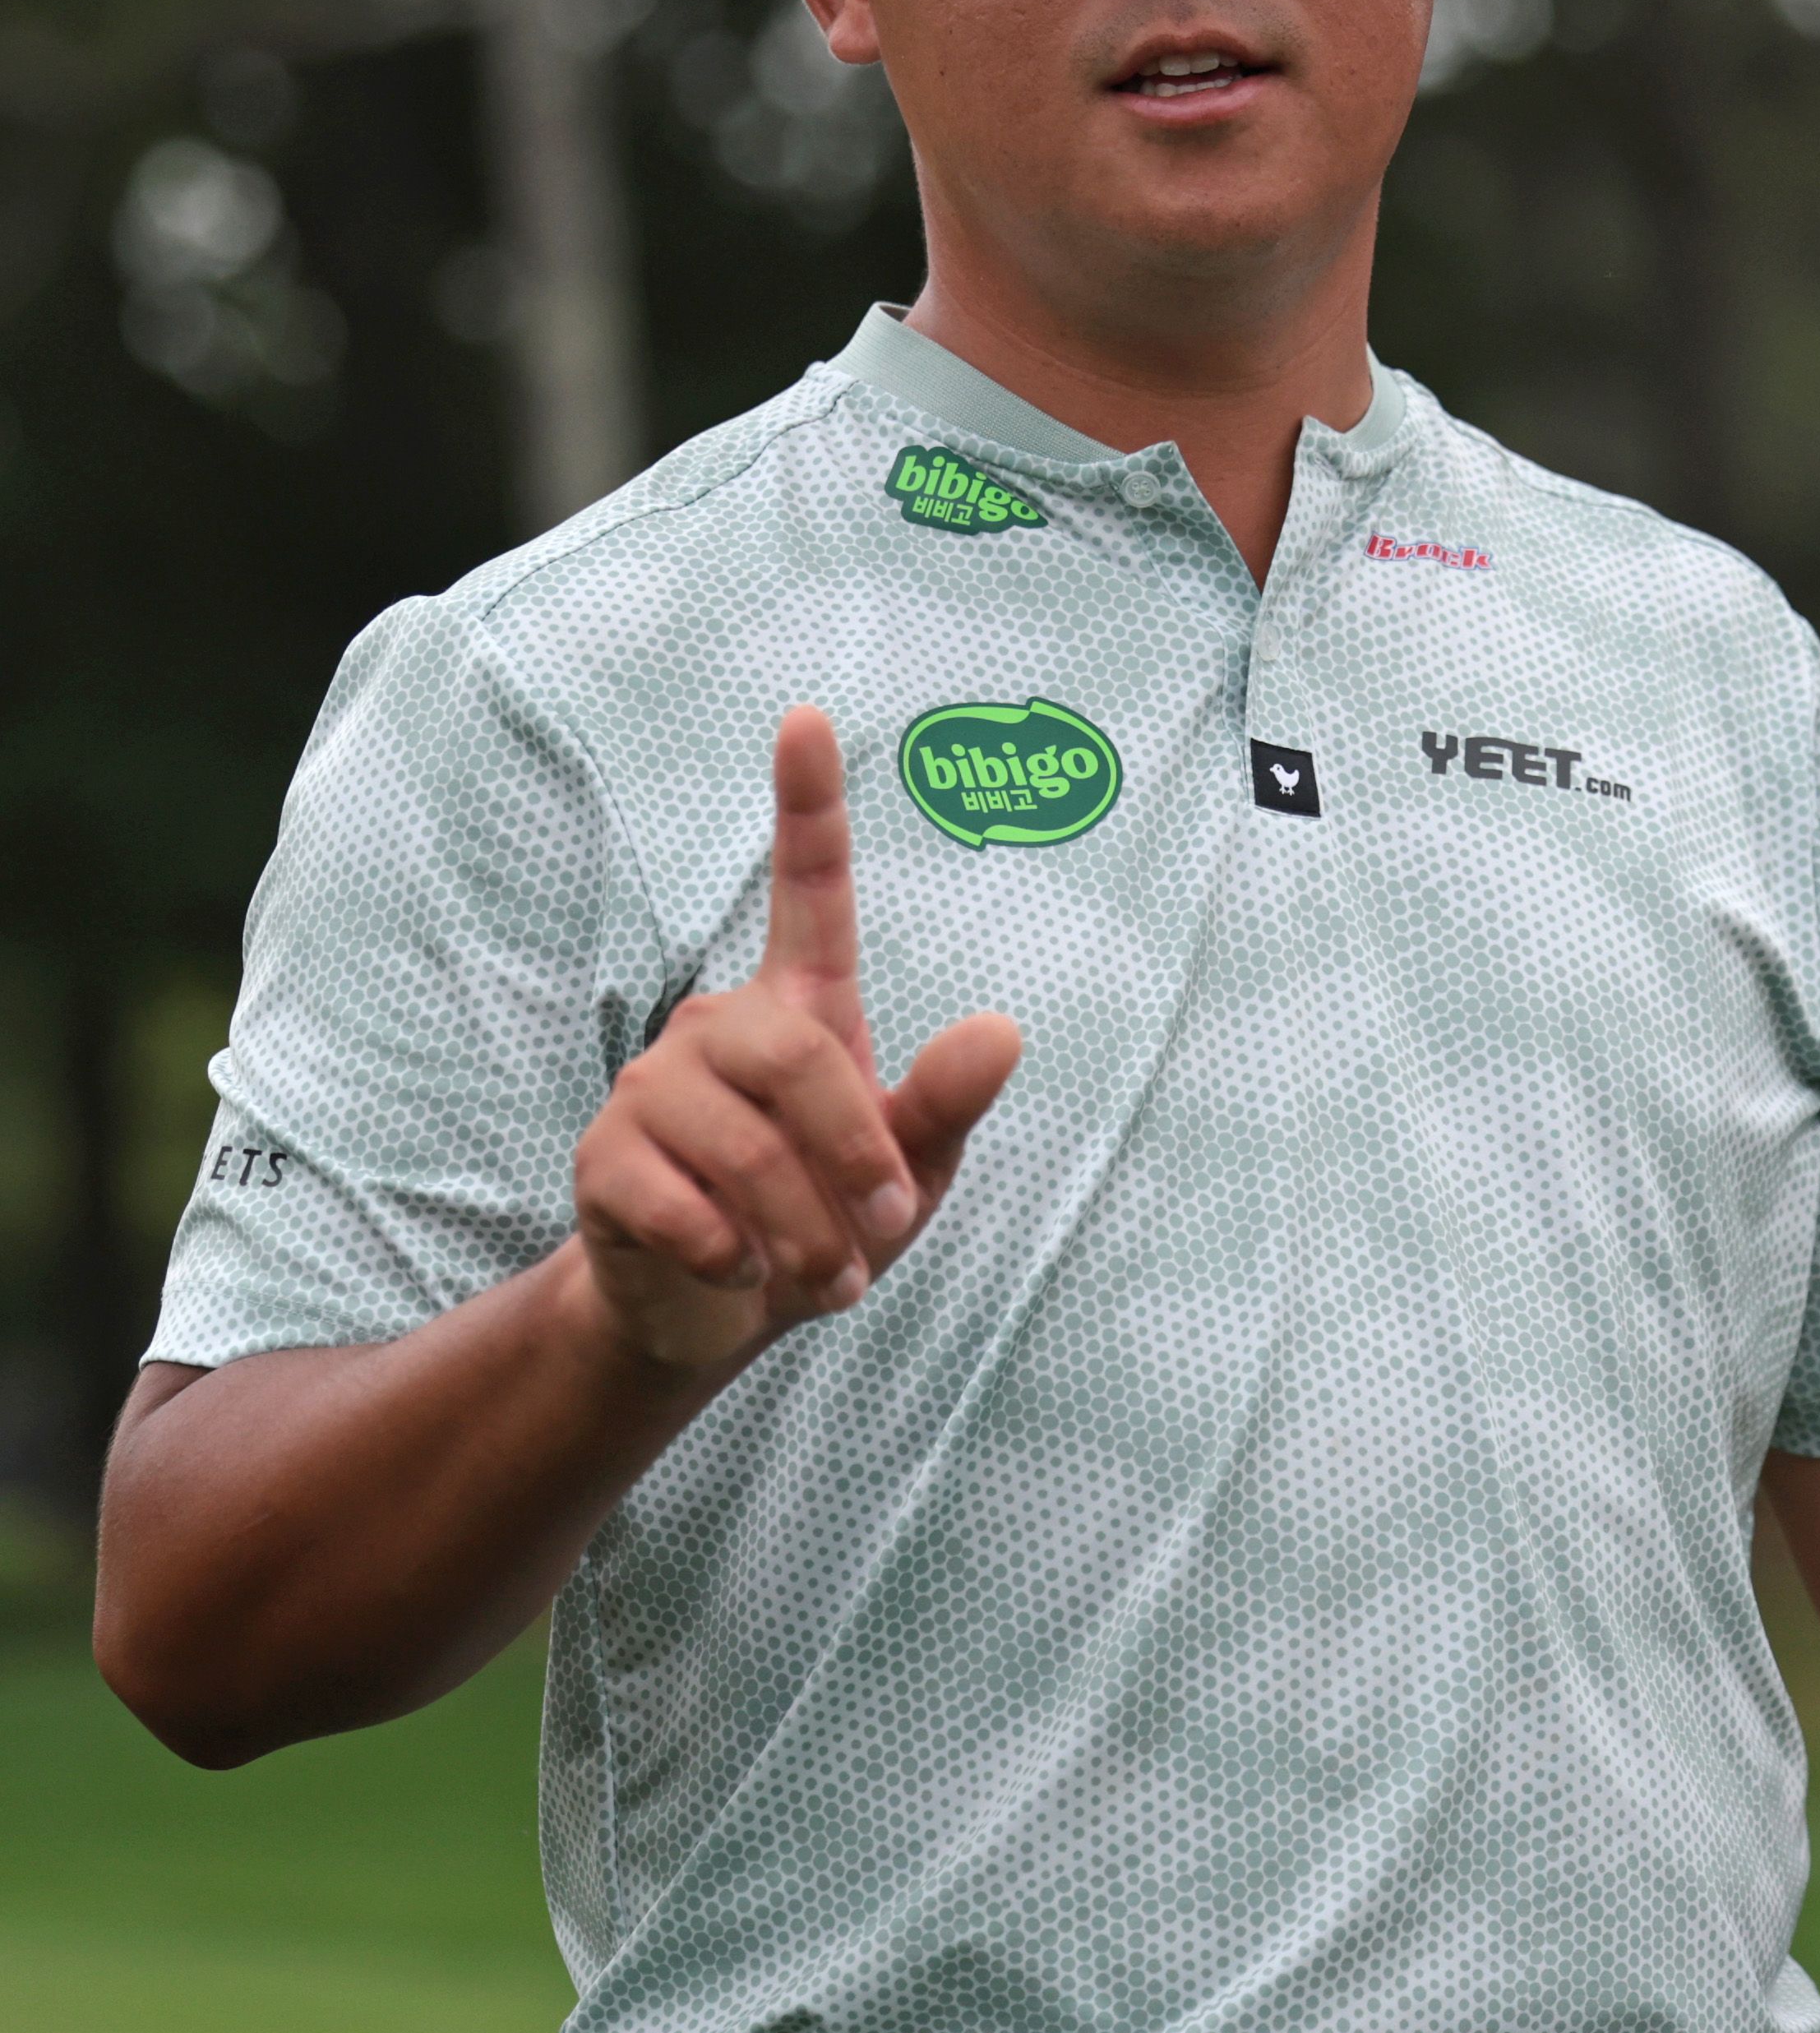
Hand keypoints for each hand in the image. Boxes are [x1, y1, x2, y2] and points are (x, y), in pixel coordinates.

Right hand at [570, 705, 1021, 1370]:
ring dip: (804, 1230)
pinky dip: (733, 1255)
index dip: (808, 805)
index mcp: (798, 1008)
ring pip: (744, 1144)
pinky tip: (739, 1273)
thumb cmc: (821, 1224)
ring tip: (832, 1283)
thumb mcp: (907, 1174)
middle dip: (855, 1155)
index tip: (808, 717)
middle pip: (797, 1056)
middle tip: (890, 1232)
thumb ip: (944, 1105)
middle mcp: (717, 1028)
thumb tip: (1003, 1031)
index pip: (807, 889)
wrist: (710, 1315)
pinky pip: (680, 1202)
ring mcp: (650, 1088)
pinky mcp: (603, 1159)